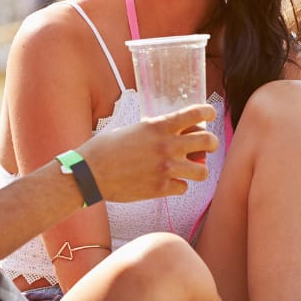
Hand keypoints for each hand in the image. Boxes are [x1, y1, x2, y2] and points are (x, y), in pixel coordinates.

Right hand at [79, 104, 217, 203]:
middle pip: (209, 142)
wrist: (90, 173)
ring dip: (197, 169)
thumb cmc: (106, 148)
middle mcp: (167, 146)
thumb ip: (155, 131)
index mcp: (159, 126)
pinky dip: (178, 185)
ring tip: (188, 168)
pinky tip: (167, 182)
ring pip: (202, 171)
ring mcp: (166, 169)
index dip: (208, 112)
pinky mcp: (161, 188)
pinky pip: (184, 188)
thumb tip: (173, 132)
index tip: (209, 115)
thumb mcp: (133, 130)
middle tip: (205, 146)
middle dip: (211, 144)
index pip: (197, 113)